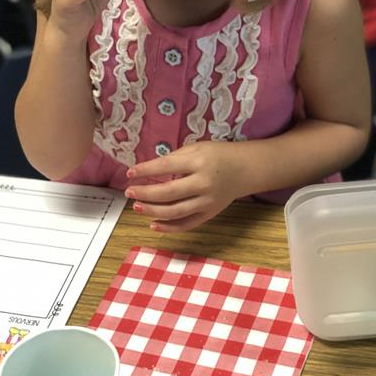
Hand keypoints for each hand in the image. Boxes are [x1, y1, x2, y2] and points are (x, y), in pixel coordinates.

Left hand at [125, 140, 261, 232]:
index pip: (166, 167)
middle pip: (168, 193)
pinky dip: (169, 227)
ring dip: (152, 211)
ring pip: (175, 212)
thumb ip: (174, 159)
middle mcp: (202, 183)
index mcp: (198, 162)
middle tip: (130, 192)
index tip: (130, 173)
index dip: (145, 171)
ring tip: (137, 207)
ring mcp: (207, 201)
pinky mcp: (209, 214)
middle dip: (145, 193)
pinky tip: (153, 224)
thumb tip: (149, 171)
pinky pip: (187, 224)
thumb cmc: (217, 155)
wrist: (245, 169)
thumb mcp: (196, 148)